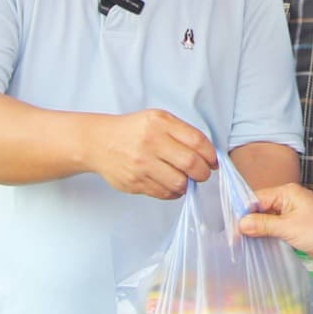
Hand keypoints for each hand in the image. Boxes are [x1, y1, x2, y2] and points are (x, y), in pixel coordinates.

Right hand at [88, 110, 216, 198]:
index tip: (213, 161)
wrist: (99, 142)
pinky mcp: (135, 182)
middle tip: (202, 173)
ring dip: (187, 184)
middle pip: (191, 164)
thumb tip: (209, 157)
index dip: (210, 155)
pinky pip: (164, 194)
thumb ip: (183, 133)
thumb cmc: (134, 131)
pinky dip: (173, 192)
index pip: (197, 142)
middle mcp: (150, 143)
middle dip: (203, 173)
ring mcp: (141, 165)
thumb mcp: (158, 119)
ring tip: (184, 178)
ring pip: (179, 183)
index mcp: (159, 123)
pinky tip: (170, 184)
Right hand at [239, 183, 312, 258]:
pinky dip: (266, 235)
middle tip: (234, 240)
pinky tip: (256, 245)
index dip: (243, 213)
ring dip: (257, 230)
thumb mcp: (289, 227)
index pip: (256, 199)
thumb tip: (241, 224)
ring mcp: (290, 213)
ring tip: (241, 244)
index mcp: (286, 193)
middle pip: (260, 209)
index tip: (232, 229)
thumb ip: (264, 225)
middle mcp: (287, 200)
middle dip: (248, 222)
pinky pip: (274, 228)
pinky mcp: (293, 226)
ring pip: (266, 220)